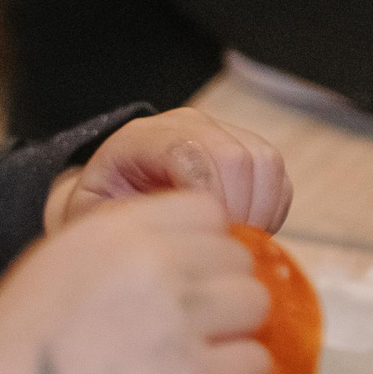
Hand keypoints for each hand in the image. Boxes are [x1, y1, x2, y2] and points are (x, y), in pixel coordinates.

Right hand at [0, 191, 269, 373]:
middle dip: (222, 291)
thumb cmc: (9, 350)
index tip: (187, 278)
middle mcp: (154, 261)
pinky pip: (254, 364)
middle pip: (238, 258)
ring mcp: (178, 317)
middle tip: (192, 329)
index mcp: (115, 227)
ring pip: (255, 306)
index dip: (205, 246)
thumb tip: (172, 255)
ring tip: (197, 360)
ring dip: (234, 333)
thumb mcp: (53, 267)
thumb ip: (114, 251)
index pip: (207, 210)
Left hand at [48, 109, 292, 233]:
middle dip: (237, 210)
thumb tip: (175, 237)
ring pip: (266, 163)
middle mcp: (186, 126)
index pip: (191, 151)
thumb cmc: (101, 217)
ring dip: (259, 212)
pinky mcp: (247, 155)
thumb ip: (128, 224)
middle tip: (221, 246)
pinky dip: (270, 214)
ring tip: (230, 242)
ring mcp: (220, 135)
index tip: (203, 236)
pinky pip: (278, 180)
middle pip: (238, 157)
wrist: (112, 204)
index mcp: (141, 138)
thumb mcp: (94, 221)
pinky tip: (241, 234)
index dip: (208, 196)